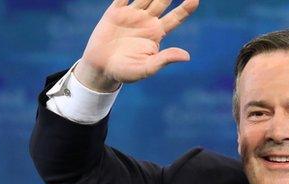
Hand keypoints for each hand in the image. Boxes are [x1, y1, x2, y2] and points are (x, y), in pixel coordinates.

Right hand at [74, 0, 198, 91]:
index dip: (186, 8)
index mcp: (157, 33)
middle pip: (162, 1)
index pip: (176, 17)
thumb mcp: (147, 68)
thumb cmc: (126, 72)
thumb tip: (187, 56)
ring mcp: (132, 14)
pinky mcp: (115, 11)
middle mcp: (147, 20)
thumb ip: (164, 60)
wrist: (101, 68)